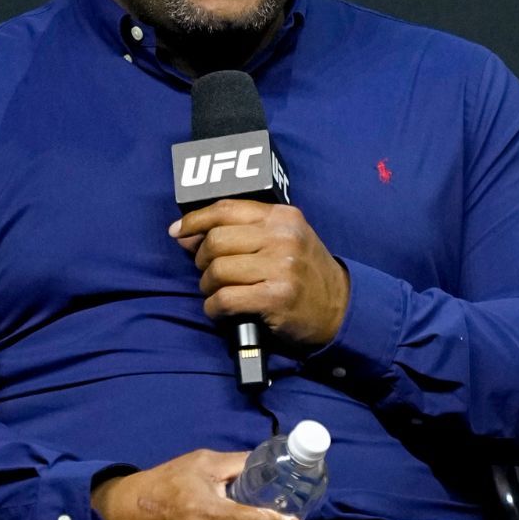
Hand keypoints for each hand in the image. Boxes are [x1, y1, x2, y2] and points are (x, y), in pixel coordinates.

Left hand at [171, 199, 349, 347]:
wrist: (340, 308)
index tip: (177, 232)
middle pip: (216, 240)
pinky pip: (225, 299)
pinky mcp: (276, 297)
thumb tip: (187, 234)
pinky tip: (222, 310)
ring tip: (218, 292)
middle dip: (203, 260)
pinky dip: (215, 308)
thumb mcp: (284, 239)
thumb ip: (243, 232)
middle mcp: (283, 237)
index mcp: (283, 217)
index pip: (226, 209)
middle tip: (211, 273)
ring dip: (208, 286)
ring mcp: (282, 267)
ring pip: (218, 271)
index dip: (195, 220)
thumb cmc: (305, 273)